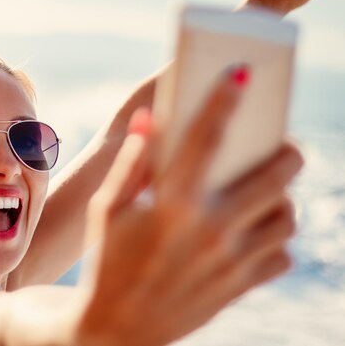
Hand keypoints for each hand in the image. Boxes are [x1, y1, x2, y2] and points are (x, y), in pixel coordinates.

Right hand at [76, 71, 302, 345]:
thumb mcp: (107, 209)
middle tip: (280, 144)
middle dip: (285, 151)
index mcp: (172, 204)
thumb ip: (133, 161)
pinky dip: (274, 238)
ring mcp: (231, 261)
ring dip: (282, 197)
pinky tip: (253, 231)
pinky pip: (280, 255)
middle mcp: (210, 229)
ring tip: (265, 189)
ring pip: (286, 216)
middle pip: (275, 174)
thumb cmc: (106, 260)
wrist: (115, 329)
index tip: (241, 73)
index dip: (224, 100)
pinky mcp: (240, 287)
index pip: (206, 138)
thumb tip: (149, 117)